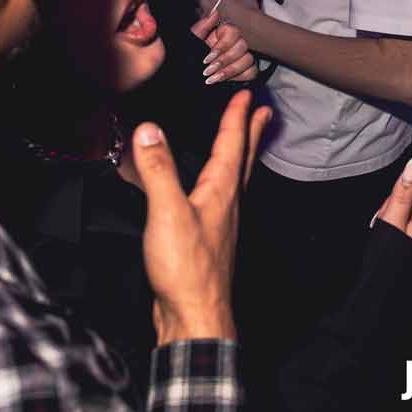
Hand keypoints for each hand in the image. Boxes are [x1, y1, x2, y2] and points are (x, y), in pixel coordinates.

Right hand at [131, 90, 271, 344]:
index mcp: (221, 192)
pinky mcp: (206, 240)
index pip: (232, 144)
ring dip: (238, 154)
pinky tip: (208, 190)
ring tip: (242, 141)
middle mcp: (226, 205)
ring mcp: (219, 224)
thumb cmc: (187, 269)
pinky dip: (218, 181)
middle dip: (251, 133)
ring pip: (232, 179)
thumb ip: (158, 170)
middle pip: (242, 160)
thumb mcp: (168, 212)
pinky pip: (217, 199)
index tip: (245, 94)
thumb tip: (149, 129)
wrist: (194, 317)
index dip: (237, 117)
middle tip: (263, 111)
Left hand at [191, 0, 258, 48]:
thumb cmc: (246, 8)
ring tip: (216, 5)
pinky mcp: (208, 25)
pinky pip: (204, 16)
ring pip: (199, 6)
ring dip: (204, 4)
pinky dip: (208, 14)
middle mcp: (204, 1)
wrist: (250, 27)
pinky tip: (219, 15)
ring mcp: (205, 14)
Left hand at [192, 0, 258, 85]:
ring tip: (213, 79)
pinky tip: (223, 81)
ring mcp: (241, 57)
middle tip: (208, 71)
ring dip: (230, 71)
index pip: (233, 32)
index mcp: (221, 33)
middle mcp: (233, 43)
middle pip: (242, 46)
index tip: (207, 58)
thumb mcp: (190, 42)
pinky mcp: (245, 71)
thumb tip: (215, 12)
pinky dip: (239, 77)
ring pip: (248, 59)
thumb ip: (202, 27)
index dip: (222, 46)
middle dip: (224, 61)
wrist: (186, 77)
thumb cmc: (187, 58)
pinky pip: (252, 71)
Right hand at [370, 156, 411, 254]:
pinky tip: (394, 241)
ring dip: (396, 219)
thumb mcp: (391, 220)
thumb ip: (403, 191)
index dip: (396, 198)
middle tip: (387, 226)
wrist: (385, 291)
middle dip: (396, 208)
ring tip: (389, 235)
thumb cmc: (387, 259)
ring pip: (411, 212)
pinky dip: (401, 229)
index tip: (388, 212)